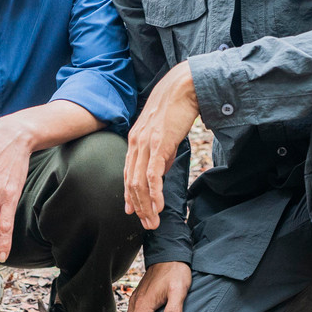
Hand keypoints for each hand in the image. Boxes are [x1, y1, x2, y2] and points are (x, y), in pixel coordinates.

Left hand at [124, 61, 199, 228]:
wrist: (184, 87)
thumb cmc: (176, 108)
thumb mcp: (163, 134)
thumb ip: (160, 153)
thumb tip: (160, 173)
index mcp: (134, 141)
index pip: (127, 173)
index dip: (129, 195)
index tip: (132, 211)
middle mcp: (135, 143)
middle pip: (130, 182)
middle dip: (138, 207)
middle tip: (146, 224)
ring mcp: (145, 144)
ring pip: (139, 183)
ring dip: (146, 206)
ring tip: (153, 221)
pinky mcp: (159, 144)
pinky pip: (153, 175)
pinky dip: (154, 194)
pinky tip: (159, 206)